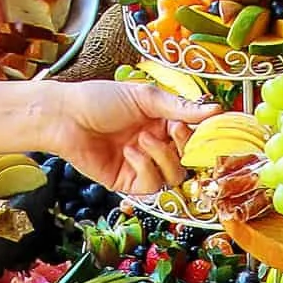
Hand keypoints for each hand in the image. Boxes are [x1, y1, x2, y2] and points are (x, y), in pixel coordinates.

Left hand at [46, 82, 217, 194]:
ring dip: (162, 157)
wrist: (66, 117)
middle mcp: (156, 145)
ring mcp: (143, 166)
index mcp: (162, 122)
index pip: (194, 136)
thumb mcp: (144, 97)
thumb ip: (180, 106)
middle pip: (188, 160)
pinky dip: (144, 167)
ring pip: (174, 177)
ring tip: (142, 140)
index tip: (200, 126)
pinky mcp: (129, 183)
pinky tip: (129, 153)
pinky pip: (151, 185)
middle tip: (171, 130)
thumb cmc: (100, 100)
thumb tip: (216, 109)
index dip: (200, 135)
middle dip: (183, 147)